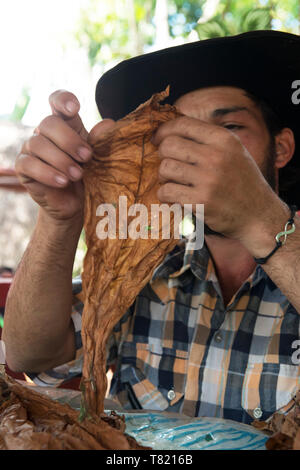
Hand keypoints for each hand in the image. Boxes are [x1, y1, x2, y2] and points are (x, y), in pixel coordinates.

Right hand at [16, 90, 113, 222]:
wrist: (77, 203)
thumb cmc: (88, 176)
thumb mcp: (99, 159)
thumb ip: (102, 142)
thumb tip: (108, 124)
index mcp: (65, 125)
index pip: (57, 101)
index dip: (63, 100)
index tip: (74, 108)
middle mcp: (45, 133)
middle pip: (48, 123)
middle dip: (69, 140)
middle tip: (87, 157)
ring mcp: (31, 149)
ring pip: (38, 144)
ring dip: (61, 160)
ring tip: (77, 175)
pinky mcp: (23, 168)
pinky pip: (29, 164)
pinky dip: (47, 173)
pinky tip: (63, 182)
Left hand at [152, 116, 287, 243]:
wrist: (258, 215)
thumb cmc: (243, 182)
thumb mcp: (234, 151)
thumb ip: (208, 139)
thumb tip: (171, 131)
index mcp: (224, 139)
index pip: (183, 124)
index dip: (164, 130)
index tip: (157, 139)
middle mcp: (216, 156)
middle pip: (169, 145)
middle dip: (163, 155)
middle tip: (169, 165)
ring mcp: (208, 180)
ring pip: (165, 168)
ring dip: (164, 176)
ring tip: (174, 182)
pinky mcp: (200, 201)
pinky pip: (166, 191)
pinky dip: (165, 195)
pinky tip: (174, 197)